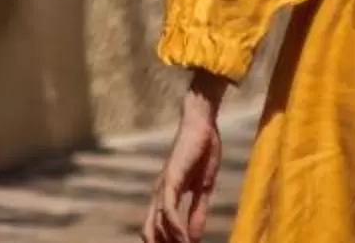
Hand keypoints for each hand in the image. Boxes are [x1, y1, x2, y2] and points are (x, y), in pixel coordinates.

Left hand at [142, 85, 223, 242]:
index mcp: (165, 197)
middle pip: (150, 232)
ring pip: (156, 225)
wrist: (202, 123)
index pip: (157, 229)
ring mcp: (162, 188)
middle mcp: (159, 195)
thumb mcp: (204, 188)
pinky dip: (174, 227)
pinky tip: (185, 239)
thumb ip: (197, 213)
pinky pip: (168, 210)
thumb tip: (194, 238)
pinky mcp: (170, 180)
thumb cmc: (202, 151)